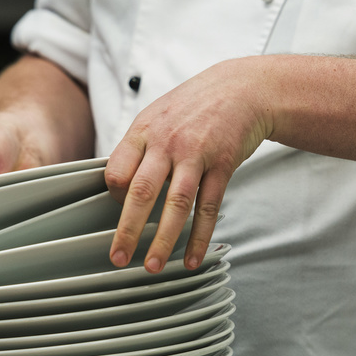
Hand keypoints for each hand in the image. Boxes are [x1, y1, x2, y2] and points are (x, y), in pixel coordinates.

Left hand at [105, 58, 274, 270]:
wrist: (243, 88)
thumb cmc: (194, 106)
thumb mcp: (157, 116)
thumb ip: (137, 149)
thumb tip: (116, 186)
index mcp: (144, 131)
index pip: (116, 170)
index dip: (113, 196)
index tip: (115, 213)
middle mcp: (167, 143)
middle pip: (141, 192)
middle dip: (127, 230)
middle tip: (118, 258)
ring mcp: (196, 154)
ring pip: (175, 204)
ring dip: (163, 240)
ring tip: (153, 266)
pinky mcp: (223, 165)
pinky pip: (208, 207)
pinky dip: (200, 236)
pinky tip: (192, 258)